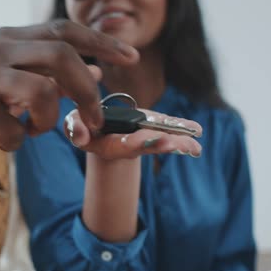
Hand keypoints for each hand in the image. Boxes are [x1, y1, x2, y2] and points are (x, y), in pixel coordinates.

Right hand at [0, 20, 138, 150]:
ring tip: (32, 129)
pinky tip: (2, 138)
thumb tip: (99, 75)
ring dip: (47, 121)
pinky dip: (16, 142)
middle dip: (87, 91)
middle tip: (94, 120)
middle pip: (61, 56)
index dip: (101, 42)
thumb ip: (54, 75)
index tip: (131, 57)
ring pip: (42, 93)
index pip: (64, 30)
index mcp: (11, 37)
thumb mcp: (18, 78)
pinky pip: (15, 131)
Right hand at [64, 109, 202, 159]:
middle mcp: (129, 145)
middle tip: (180, 145)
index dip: (139, 142)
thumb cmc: (83, 124)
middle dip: (164, 145)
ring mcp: (142, 137)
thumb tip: (82, 138)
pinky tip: (197, 131)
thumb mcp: (73, 125)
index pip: (125, 145)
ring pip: (162, 140)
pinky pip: (167, 128)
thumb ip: (76, 129)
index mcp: (109, 145)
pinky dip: (182, 129)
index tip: (153, 138)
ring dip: (179, 143)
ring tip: (195, 146)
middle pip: (148, 146)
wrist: (97, 128)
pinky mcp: (151, 127)